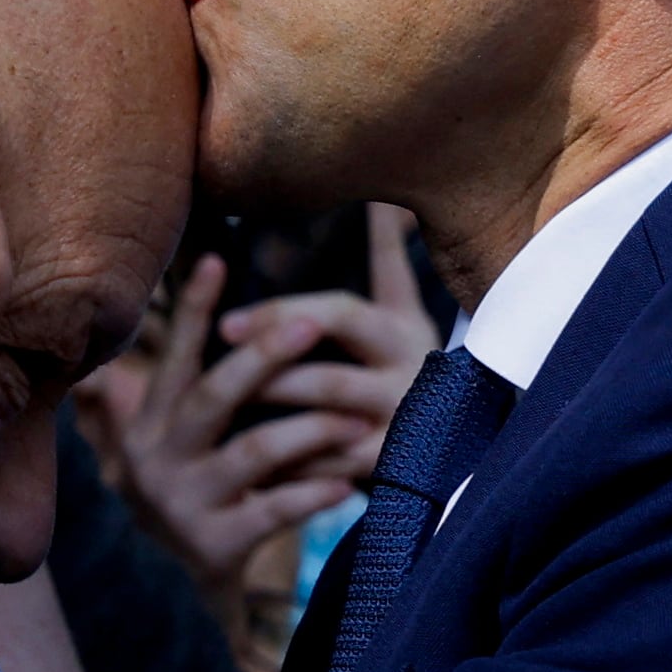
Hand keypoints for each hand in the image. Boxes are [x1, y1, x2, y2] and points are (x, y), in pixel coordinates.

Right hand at [78, 253, 378, 591]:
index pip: (174, 358)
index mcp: (150, 423)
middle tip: (314, 322)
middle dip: (266, 357)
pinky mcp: (217, 545)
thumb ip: (140, 391)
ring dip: (312, 428)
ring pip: (255, 451)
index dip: (192, 310)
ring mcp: (187, 504)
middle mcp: (159, 460)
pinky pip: (276, 510)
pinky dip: (314, 492)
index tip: (218, 260)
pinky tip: (348, 481)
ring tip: (361, 418)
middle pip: (214, 397)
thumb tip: (106, 354)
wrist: (186, 580)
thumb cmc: (190, 483)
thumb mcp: (159, 439)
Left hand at [235, 201, 440, 480]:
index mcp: (401, 334)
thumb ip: (389, 256)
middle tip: (215, 377)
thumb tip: (387, 198)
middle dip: (268, 376)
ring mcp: (397, 433)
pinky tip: (243, 465)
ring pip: (325, 430)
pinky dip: (286, 469)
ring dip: (271, 425)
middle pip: (328, 379)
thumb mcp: (404, 311)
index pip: (339, 315)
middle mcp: (405, 382)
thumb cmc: (404, 364)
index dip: (282, 314)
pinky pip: (327, 473)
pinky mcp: (387, 474)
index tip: (224, 322)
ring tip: (220, 417)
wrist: (456, 442)